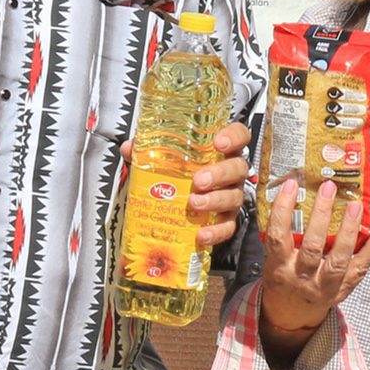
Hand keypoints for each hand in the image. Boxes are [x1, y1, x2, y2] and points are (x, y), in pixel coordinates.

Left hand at [121, 121, 253, 245]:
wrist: (182, 203)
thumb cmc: (179, 173)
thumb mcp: (164, 158)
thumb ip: (148, 150)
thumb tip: (129, 147)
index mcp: (221, 151)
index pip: (240, 135)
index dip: (234, 137)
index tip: (218, 143)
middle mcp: (231, 172)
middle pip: (238, 168)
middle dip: (220, 173)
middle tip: (199, 181)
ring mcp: (232, 196)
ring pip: (234, 197)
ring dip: (215, 200)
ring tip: (194, 203)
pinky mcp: (227, 220)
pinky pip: (228, 226)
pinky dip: (216, 232)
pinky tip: (201, 234)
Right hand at [259, 179, 369, 335]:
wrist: (291, 316)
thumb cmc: (282, 281)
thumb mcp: (271, 261)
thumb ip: (281, 236)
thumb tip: (292, 197)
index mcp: (280, 267)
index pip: (279, 236)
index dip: (283, 210)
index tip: (291, 186)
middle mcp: (302, 277)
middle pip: (313, 246)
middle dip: (321, 215)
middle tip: (329, 189)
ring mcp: (325, 285)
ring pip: (339, 258)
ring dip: (349, 230)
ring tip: (355, 206)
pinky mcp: (343, 289)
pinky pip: (360, 268)